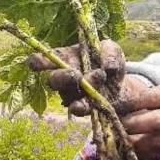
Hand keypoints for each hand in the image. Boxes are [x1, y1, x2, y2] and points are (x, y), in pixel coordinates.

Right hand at [28, 40, 144, 115]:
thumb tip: (108, 67)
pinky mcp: (82, 107)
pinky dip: (79, 107)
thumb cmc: (110, 63)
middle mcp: (64, 76)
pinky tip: (81, 105)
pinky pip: (76, 109)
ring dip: (83, 86)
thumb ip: (110, 53)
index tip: (36, 63)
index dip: (37, 62)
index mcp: (65, 57)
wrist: (122, 86)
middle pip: (52, 80)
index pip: (44, 60)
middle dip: (61, 77)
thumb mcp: (112, 51)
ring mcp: (71, 94)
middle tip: (75, 74)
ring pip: (67, 94)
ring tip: (99, 77)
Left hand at [119, 75, 159, 158]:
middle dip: (128, 126)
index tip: (111, 107)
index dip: (128, 104)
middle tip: (109, 128)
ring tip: (115, 144)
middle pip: (150, 122)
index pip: (149, 98)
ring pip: (154, 141)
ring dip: (134, 144)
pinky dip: (147, 151)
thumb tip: (140, 96)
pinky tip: (132, 152)